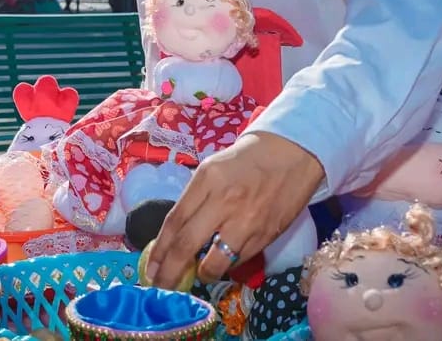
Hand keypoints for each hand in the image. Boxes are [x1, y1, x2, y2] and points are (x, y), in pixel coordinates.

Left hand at [145, 132, 323, 288]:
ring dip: (202, 275)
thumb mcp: (213, 169)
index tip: (150, 268)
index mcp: (206, 179)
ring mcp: (246, 221)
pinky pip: (239, 261)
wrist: (291, 154)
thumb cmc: (246, 160)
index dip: (159, 250)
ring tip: (198, 274)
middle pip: (186, 245)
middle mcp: (224, 201)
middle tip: (161, 287)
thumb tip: (174, 236)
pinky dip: (227, 265)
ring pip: (214, 263)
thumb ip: (195, 199)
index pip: (174, 221)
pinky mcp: (266, 235)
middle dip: (169, 272)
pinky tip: (222, 262)